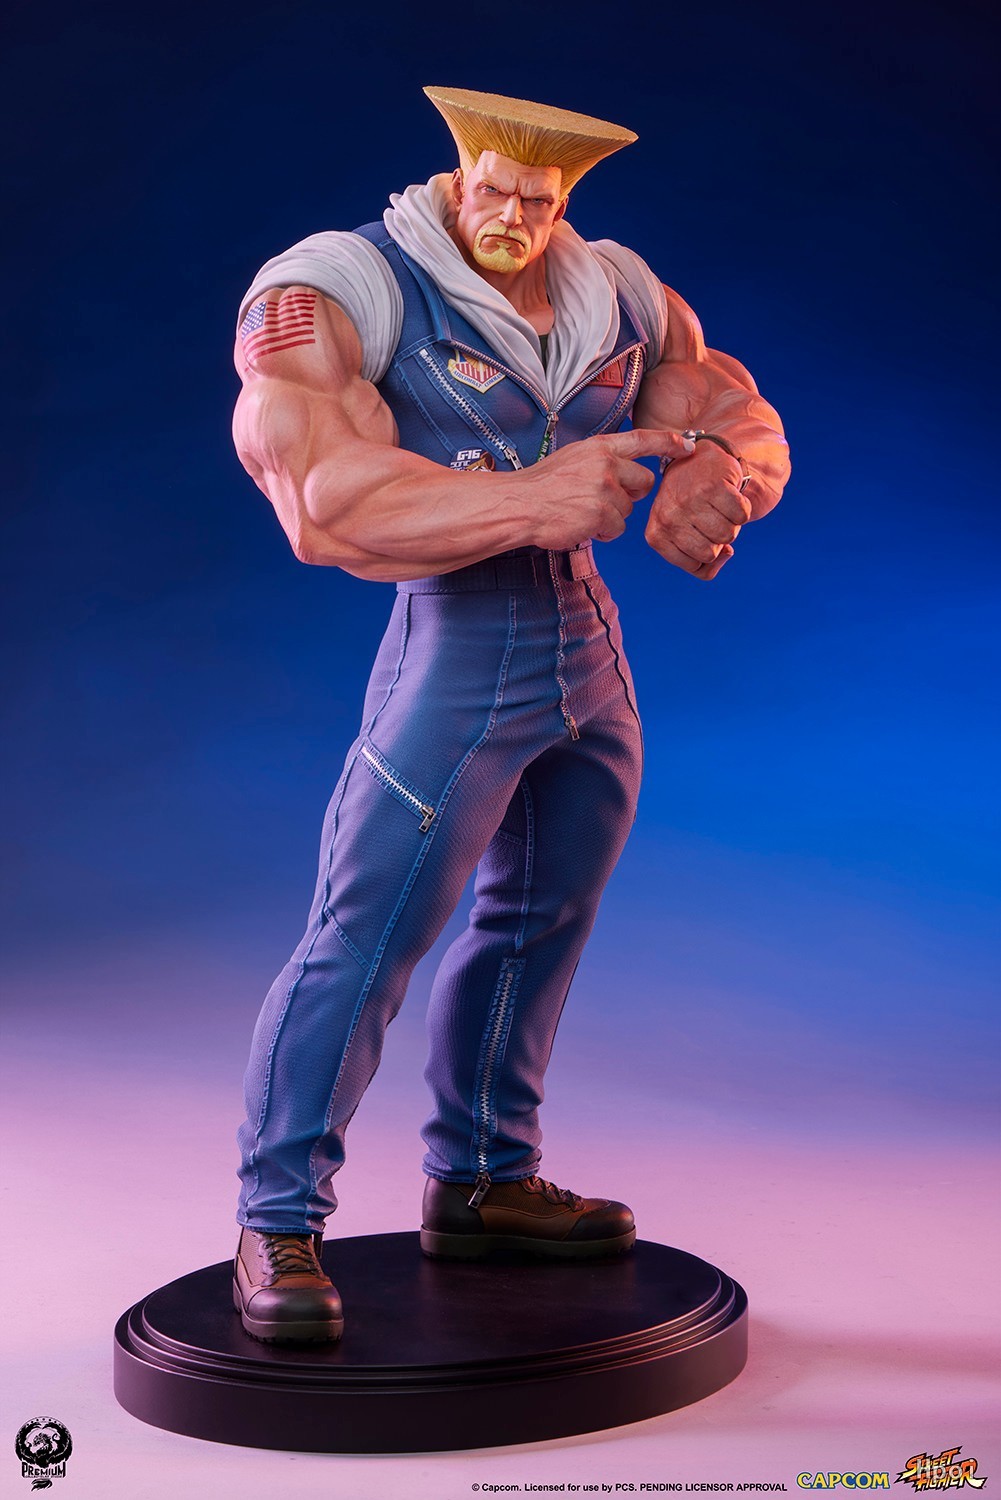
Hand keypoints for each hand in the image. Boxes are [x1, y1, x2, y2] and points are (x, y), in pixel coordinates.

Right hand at [522, 428, 695, 549]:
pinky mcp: (601, 514)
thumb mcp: (574, 458)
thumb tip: (626, 472)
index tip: (689, 444)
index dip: (668, 442)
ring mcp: (604, 489)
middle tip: (607, 499)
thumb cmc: (543, 486)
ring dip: (611, 516)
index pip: (642, 439)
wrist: (520, 505)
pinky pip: (617, 529)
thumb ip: (602, 460)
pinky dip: (602, 532)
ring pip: (628, 509)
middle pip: (644, 482)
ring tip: (583, 511)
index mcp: (599, 447)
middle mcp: (605, 464)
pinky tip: (581, 524)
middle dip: (633, 494)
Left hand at [646, 440, 750, 579]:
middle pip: (710, 553)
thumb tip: (727, 553)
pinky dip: (742, 509)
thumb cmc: (690, 506)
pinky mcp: (714, 485)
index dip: (705, 553)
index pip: (694, 566)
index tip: (698, 532)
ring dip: (731, 524)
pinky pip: (741, 516)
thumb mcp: (684, 538)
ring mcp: (690, 500)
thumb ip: (703, 565)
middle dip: (717, 540)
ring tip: (718, 507)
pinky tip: (729, 496)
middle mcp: (668, 517)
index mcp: (656, 535)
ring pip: (727, 536)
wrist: (697, 459)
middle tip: (710, 518)